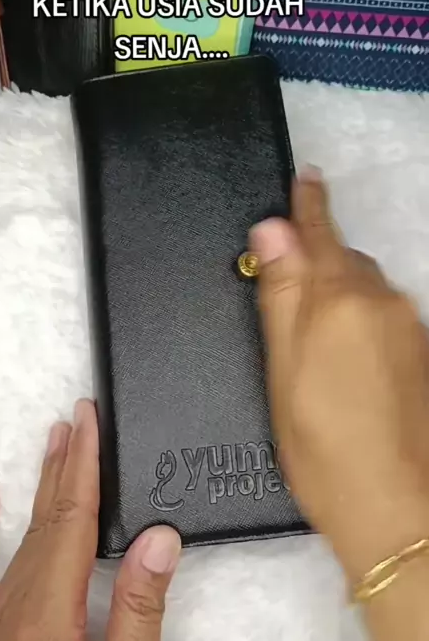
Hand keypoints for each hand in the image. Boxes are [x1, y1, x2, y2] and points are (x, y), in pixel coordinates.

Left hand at [0, 400, 180, 640]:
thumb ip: (139, 607)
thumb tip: (159, 541)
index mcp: (51, 609)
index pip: (74, 515)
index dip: (85, 460)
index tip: (89, 419)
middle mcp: (16, 605)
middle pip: (49, 515)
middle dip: (68, 460)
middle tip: (80, 416)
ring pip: (23, 534)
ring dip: (43, 485)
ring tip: (56, 443)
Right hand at [250, 169, 428, 583]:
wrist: (397, 508)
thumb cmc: (322, 446)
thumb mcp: (282, 369)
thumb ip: (280, 294)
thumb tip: (270, 229)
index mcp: (339, 300)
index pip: (319, 233)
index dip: (307, 203)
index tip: (305, 175)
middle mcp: (382, 302)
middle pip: (343, 258)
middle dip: (317, 256)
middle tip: (285, 278)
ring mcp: (408, 326)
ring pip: (366, 286)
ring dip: (340, 289)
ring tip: (313, 331)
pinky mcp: (422, 351)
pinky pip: (384, 312)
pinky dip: (360, 315)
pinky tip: (345, 355)